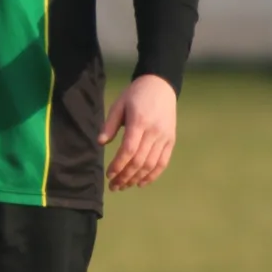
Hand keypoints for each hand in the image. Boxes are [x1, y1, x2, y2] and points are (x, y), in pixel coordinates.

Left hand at [99, 75, 177, 191]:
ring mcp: (165, 137)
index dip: (118, 165)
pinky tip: (141, 183)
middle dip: (125, 176)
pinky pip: (163, 162)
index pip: (129, 150)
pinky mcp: (171, 140)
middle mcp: (154, 131)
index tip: (109, 175)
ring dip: (137, 178)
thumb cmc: (135, 95)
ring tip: (124, 186)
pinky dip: (153, 175)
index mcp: (139, 122)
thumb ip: (110, 125)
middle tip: (114, 186)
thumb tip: (100, 143)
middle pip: (139, 160)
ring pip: (151, 164)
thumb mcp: (119, 105)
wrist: (161, 85)